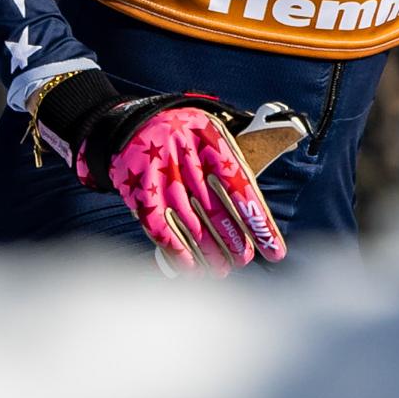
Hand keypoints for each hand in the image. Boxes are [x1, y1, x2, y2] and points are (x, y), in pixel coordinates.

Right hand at [29, 74, 288, 273]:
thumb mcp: (208, 132)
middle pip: (216, 210)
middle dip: (233, 241)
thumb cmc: (179, 134)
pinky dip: (176, 251)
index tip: (275, 251)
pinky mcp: (138, 190)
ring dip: (209, 252)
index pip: (242, 187)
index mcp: (210, 139)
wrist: (124, 126)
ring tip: (221, 271)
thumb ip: (236, 158)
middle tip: (244, 260)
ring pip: (191, 223)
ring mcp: (160, 174)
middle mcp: (186, 156)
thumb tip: (260, 205)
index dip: (259, 222)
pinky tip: (191, 268)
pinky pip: (160, 227)